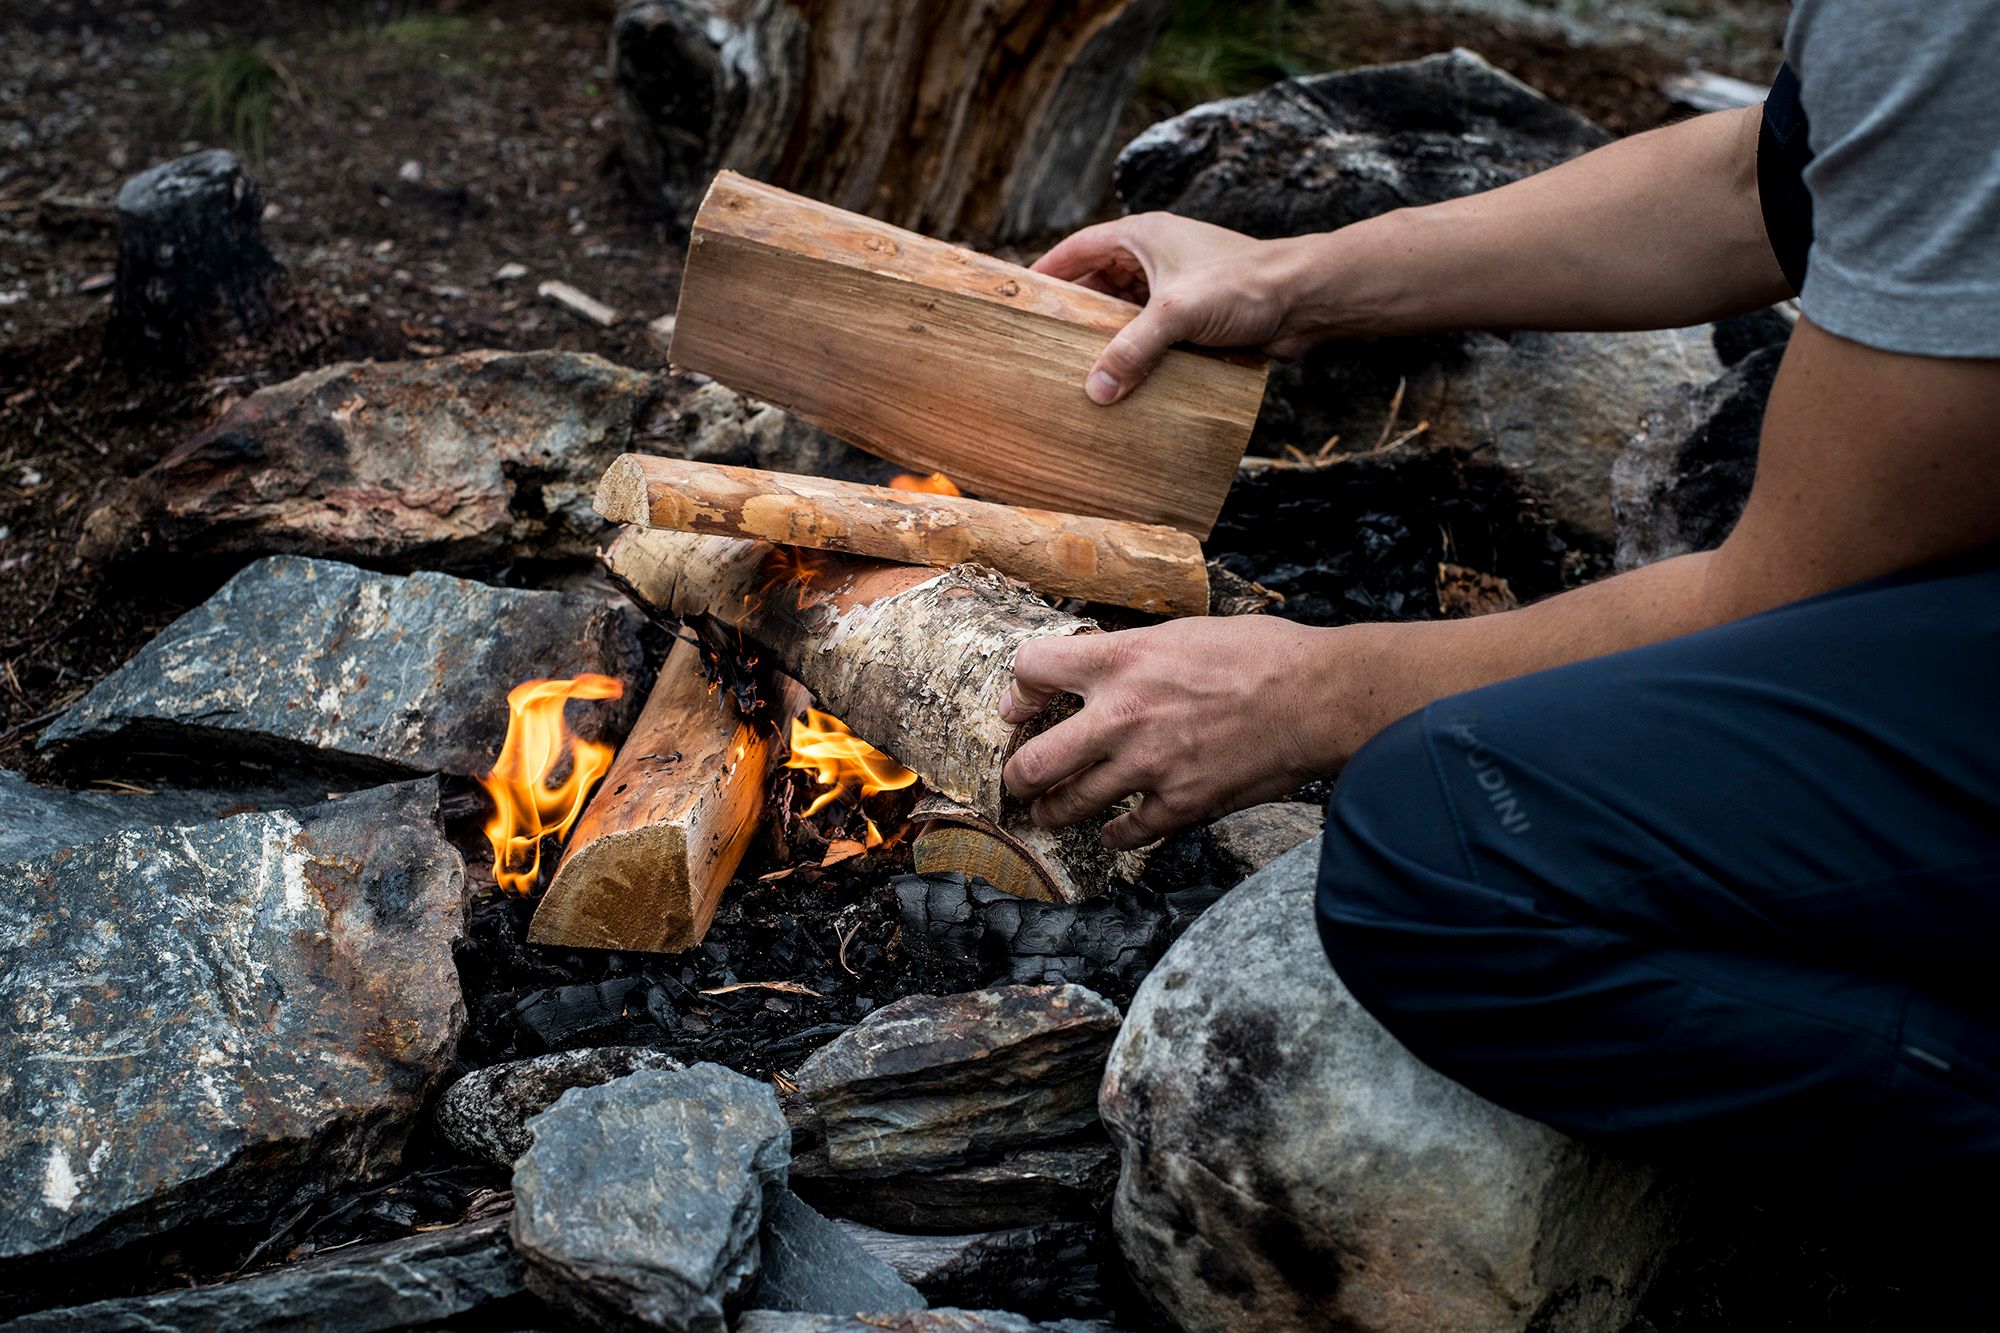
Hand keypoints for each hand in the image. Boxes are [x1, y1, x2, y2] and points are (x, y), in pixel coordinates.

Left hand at [1000, 617, 1348, 849]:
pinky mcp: (1181, 802)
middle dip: (1017, 776)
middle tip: (1017, 780)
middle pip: (1033, 761)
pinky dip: (1116, 835)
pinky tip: (1113, 831)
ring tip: (1049, 813)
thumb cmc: (1261, 654)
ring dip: (1053, 812)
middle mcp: (1123, 714)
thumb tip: (1101, 668)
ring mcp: (1148, 765)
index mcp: (1122, 659)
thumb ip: (1132, 653)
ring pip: (1070, 805)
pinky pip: (1128, 833)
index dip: (1018, 687)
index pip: (1032, 667)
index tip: (1020, 705)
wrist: (1317, 695)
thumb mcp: (1181, 632)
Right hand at [1032, 213, 1315, 403]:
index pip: (1078, 247)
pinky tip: (1121, 381)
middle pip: (1098, 283)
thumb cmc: (1246, 285)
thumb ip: (1133, 350)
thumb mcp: (1177, 313)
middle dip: (1075, 313)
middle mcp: (1156, 257)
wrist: (1306, 300)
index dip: (1048, 270)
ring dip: (1107, 338)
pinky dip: (1136, 354)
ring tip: (1075, 368)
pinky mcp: (1195, 316)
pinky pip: (1152, 335)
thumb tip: (1095, 391)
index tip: (1020, 296)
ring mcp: (1176, 287)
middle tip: (1043, 344)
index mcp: (1143, 236)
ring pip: (1125, 313)